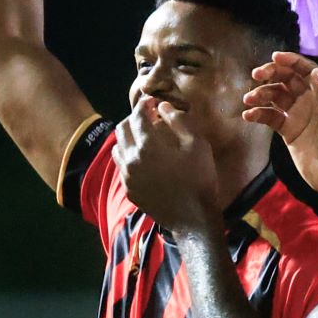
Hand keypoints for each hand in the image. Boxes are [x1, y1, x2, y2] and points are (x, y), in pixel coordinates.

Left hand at [115, 98, 218, 233]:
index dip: (144, 104)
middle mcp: (130, 160)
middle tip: (148, 116)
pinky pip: (121, 166)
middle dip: (133, 118)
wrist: (193, 217)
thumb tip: (162, 107)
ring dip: (128, 137)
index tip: (152, 100)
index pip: (137, 116)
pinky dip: (129, 156)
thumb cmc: (199, 178)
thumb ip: (179, 121)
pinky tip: (143, 157)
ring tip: (144, 136)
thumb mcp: (197, 144)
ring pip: (118, 148)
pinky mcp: (129, 189)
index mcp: (146, 146)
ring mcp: (127, 176)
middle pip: (122, 129)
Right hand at [246, 52, 317, 201]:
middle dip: (271, 74)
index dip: (292, 62)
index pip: (307, 72)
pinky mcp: (287, 131)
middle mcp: (310, 102)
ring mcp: (297, 116)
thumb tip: (314, 74)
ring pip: (275, 97)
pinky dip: (258, 114)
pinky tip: (248, 116)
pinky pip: (270, 117)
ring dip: (261, 94)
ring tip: (249, 99)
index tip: (274, 57)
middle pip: (287, 80)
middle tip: (256, 75)